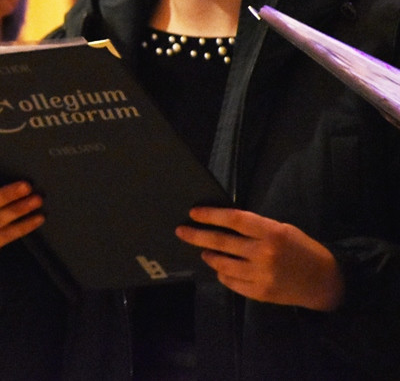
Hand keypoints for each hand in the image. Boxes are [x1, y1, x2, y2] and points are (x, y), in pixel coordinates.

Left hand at [176, 207, 343, 310]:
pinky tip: (220, 268)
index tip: (193, 213)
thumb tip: (223, 222)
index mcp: (271, 232)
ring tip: (204, 251)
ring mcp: (260, 275)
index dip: (210, 215)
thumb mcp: (283, 230)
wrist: (324, 282)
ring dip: (209, 256)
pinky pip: (231, 281)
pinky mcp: (259, 293)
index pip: (233, 220)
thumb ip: (255, 227)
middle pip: (221, 242)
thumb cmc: (302, 250)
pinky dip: (222, 273)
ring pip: (222, 264)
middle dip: (197, 235)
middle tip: (181, 231)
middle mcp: (264, 253)